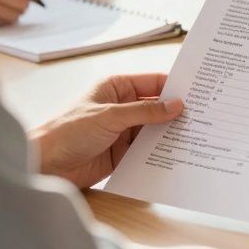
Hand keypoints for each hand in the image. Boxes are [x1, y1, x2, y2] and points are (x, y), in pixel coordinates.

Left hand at [30, 73, 183, 188]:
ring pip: (154, 129)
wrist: (45, 165)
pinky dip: (160, 151)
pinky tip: (177, 154)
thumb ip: (145, 111)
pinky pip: (147, 150)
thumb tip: (176, 105)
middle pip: (157, 107)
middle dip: (176, 112)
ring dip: (170, 133)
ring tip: (195, 136)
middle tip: (203, 116)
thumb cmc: (67, 131)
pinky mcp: (122, 153)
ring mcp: (123, 131)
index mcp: (116, 88)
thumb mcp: (110, 116)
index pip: (153, 83)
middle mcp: (122, 107)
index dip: (175, 87)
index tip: (198, 92)